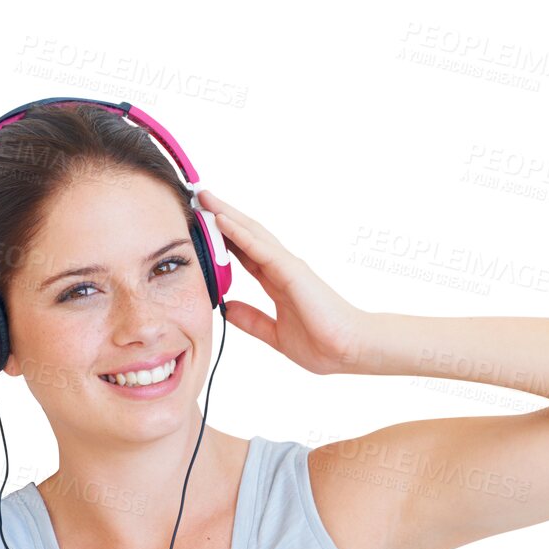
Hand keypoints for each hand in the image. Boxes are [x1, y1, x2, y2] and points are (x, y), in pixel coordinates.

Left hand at [197, 189, 366, 375]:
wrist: (349, 350)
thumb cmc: (323, 343)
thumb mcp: (275, 334)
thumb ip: (252, 320)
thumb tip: (228, 308)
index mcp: (277, 282)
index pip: (244, 253)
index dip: (222, 238)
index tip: (201, 225)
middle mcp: (282, 268)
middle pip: (246, 235)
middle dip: (222, 216)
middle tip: (199, 198)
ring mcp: (287, 267)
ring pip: (252, 234)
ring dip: (227, 215)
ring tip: (205, 198)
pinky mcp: (292, 272)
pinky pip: (261, 249)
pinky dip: (240, 234)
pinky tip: (222, 221)